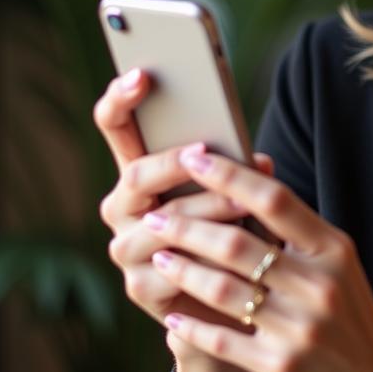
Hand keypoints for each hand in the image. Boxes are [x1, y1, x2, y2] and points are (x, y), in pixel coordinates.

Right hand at [93, 69, 275, 363]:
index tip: (143, 74)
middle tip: (206, 151)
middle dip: (176, 162)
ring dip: (207, 210)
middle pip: (136, 174)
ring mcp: (126, 247)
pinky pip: (172, 268)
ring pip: (163, 221)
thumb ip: (234, 170)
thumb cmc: (236, 227)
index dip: (121, 99)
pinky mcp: (141, 288)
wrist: (233, 297)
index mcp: (140, 170)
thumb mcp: (235, 190)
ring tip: (246, 206)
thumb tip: (258, 161)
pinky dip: (207, 259)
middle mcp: (123, 206)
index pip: (114, 126)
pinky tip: (235, 257)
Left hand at [144, 148, 372, 371]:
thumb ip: (298, 228)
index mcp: (332, 249)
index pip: (275, 200)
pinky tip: (172, 316)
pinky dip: (192, 326)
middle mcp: (318, 284)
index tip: (195, 158)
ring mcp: (300, 327)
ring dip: (182, 271)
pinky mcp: (281, 366)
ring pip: (223, 289)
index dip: (231, 176)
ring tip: (159, 256)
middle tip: (155, 216)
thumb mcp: (336, 262)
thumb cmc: (347, 312)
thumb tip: (252, 177)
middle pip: (238, 243)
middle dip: (188, 227)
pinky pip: (223, 340)